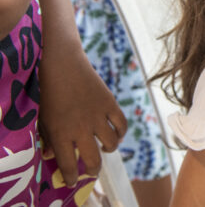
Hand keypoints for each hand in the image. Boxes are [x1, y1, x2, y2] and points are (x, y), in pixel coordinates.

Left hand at [38, 41, 126, 186]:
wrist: (63, 63)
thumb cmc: (48, 91)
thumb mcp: (42, 118)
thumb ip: (48, 138)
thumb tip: (51, 155)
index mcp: (61, 134)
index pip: (68, 164)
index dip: (71, 176)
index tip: (73, 181)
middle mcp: (81, 128)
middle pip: (94, 159)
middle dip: (93, 169)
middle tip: (92, 170)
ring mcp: (97, 116)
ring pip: (111, 143)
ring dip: (109, 149)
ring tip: (104, 147)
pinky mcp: (109, 104)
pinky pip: (122, 124)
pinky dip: (121, 132)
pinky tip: (115, 133)